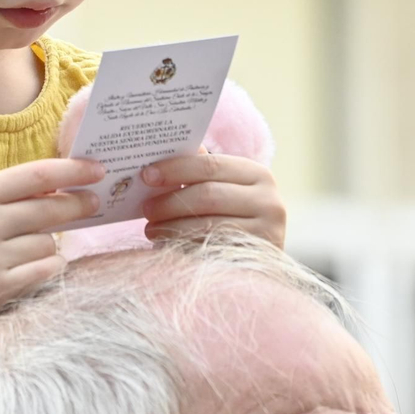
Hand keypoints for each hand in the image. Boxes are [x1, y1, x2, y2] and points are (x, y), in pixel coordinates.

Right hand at [0, 158, 102, 337]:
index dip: (72, 170)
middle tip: (94, 202)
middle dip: (78, 204)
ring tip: (29, 249)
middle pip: (49, 209)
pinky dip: (50, 266)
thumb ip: (19, 193)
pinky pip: (47, 269)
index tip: (97, 169)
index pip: (36, 175)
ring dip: (50, 245)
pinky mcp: (0, 288)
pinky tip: (35, 266)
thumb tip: (71, 182)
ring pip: (49, 244)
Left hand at [139, 152, 286, 248]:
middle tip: (145, 208)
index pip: (211, 165)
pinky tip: (169, 246)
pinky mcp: (257, 259)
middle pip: (208, 196)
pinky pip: (213, 250)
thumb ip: (200, 171)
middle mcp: (269, 201)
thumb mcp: (224, 190)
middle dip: (170, 202)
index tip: (146, 176)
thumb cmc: (233, 217)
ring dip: (172, 228)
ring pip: (208, 226)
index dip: (176, 169)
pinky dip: (186, 247)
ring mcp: (268, 232)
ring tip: (151, 229)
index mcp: (257, 174)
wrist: (261, 261)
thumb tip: (161, 152)